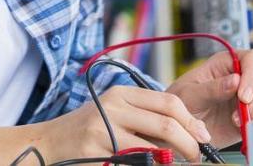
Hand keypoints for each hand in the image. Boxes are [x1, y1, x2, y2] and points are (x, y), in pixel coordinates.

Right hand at [39, 85, 210, 161]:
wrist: (49, 142)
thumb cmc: (90, 130)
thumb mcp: (116, 113)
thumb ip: (146, 118)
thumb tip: (190, 132)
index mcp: (122, 94)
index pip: (168, 102)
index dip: (191, 121)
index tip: (203, 137)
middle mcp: (113, 107)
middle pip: (165, 123)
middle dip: (189, 143)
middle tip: (197, 157)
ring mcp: (103, 130)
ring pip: (152, 147)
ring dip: (172, 159)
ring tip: (177, 164)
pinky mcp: (95, 152)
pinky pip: (133, 163)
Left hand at [165, 49, 252, 148]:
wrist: (183, 130)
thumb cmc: (182, 104)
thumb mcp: (190, 94)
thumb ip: (211, 88)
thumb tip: (234, 81)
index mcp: (228, 63)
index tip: (243, 96)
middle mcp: (245, 77)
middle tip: (243, 114)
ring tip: (242, 124)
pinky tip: (250, 129)